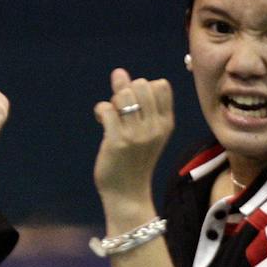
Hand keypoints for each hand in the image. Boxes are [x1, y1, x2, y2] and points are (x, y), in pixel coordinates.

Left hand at [93, 68, 174, 214]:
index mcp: (165, 124)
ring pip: (124, 95)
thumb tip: (119, 72)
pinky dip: (101, 110)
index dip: (144, 88)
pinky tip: (101, 120)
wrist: (127, 194)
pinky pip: (107, 109)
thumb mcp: (147, 133)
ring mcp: (136, 135)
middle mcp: (154, 128)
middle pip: (141, 85)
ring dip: (113, 100)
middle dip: (126, 90)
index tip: (135, 104)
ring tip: (110, 114)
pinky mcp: (117, 142)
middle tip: (120, 109)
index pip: (161, 85)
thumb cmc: (134, 161)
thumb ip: (139, 104)